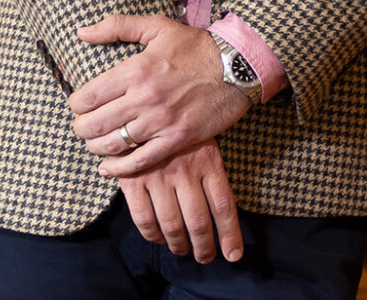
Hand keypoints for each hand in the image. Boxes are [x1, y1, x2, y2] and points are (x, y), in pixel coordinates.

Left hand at [70, 14, 249, 175]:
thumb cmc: (198, 46)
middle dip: (81, 128)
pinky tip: (108, 168)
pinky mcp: (177, 138)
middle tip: (86, 126)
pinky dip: (118, 168)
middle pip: (92, 125)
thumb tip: (82, 32)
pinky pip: (138, 161)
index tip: (81, 106)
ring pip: (111, 145)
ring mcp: (161, 121)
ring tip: (98, 142)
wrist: (239, 65)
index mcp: (136, 70)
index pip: (85, 98)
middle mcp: (145, 98)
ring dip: (97, 147)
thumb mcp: (159, 27)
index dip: (76, 105)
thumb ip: (118, 26)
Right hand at [118, 140, 244, 262]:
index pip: (224, 206)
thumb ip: (213, 177)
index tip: (233, 255)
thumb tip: (223, 217)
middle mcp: (186, 172)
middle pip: (198, 221)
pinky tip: (160, 239)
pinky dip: (153, 236)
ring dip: (178, 245)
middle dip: (204, 247)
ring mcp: (158, 177)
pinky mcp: (133, 181)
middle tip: (205, 257)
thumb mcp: (206, 147)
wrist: (147, 109)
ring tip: (183, 251)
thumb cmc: (184, 133)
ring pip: (172, 225)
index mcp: (209, 162)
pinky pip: (144, 219)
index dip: (229, 234)